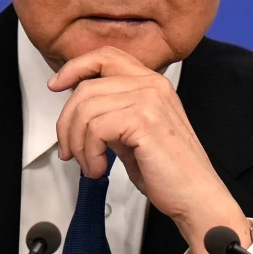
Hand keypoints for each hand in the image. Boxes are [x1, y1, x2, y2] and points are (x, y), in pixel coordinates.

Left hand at [49, 46, 251, 253]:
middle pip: (86, 87)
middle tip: (70, 150)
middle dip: (68, 123)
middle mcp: (151, 85)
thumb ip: (112, 115)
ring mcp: (149, 99)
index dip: (74, 67)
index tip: (56, 85)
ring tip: (90, 165)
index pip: (105, 56)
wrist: (196, 197)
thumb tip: (79, 112)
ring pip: (86, 109)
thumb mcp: (133, 134)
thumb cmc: (168, 173)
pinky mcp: (143, 120)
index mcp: (151, 83)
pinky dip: (89, 153)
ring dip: (79, 144)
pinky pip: (95, 128)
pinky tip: (99, 169)